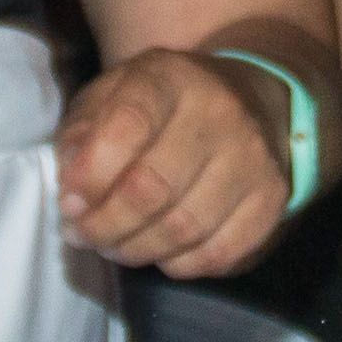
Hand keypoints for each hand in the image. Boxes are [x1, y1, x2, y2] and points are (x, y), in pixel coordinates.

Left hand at [54, 49, 287, 279]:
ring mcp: (253, 158)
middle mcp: (221, 113)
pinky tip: (161, 250)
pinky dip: (177, 264)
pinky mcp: (271, 201)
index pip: (126, 127)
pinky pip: (215, 254)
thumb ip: (82, 134)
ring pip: (182, 230)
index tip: (69, 202)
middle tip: (85, 235)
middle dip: (105, 225)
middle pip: (151, 189)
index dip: (89, 176)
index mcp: (171, 77)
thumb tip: (71, 192)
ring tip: (115, 245)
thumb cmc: (165, 106)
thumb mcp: (113, 95)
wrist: (251, 101)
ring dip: (136, 250)